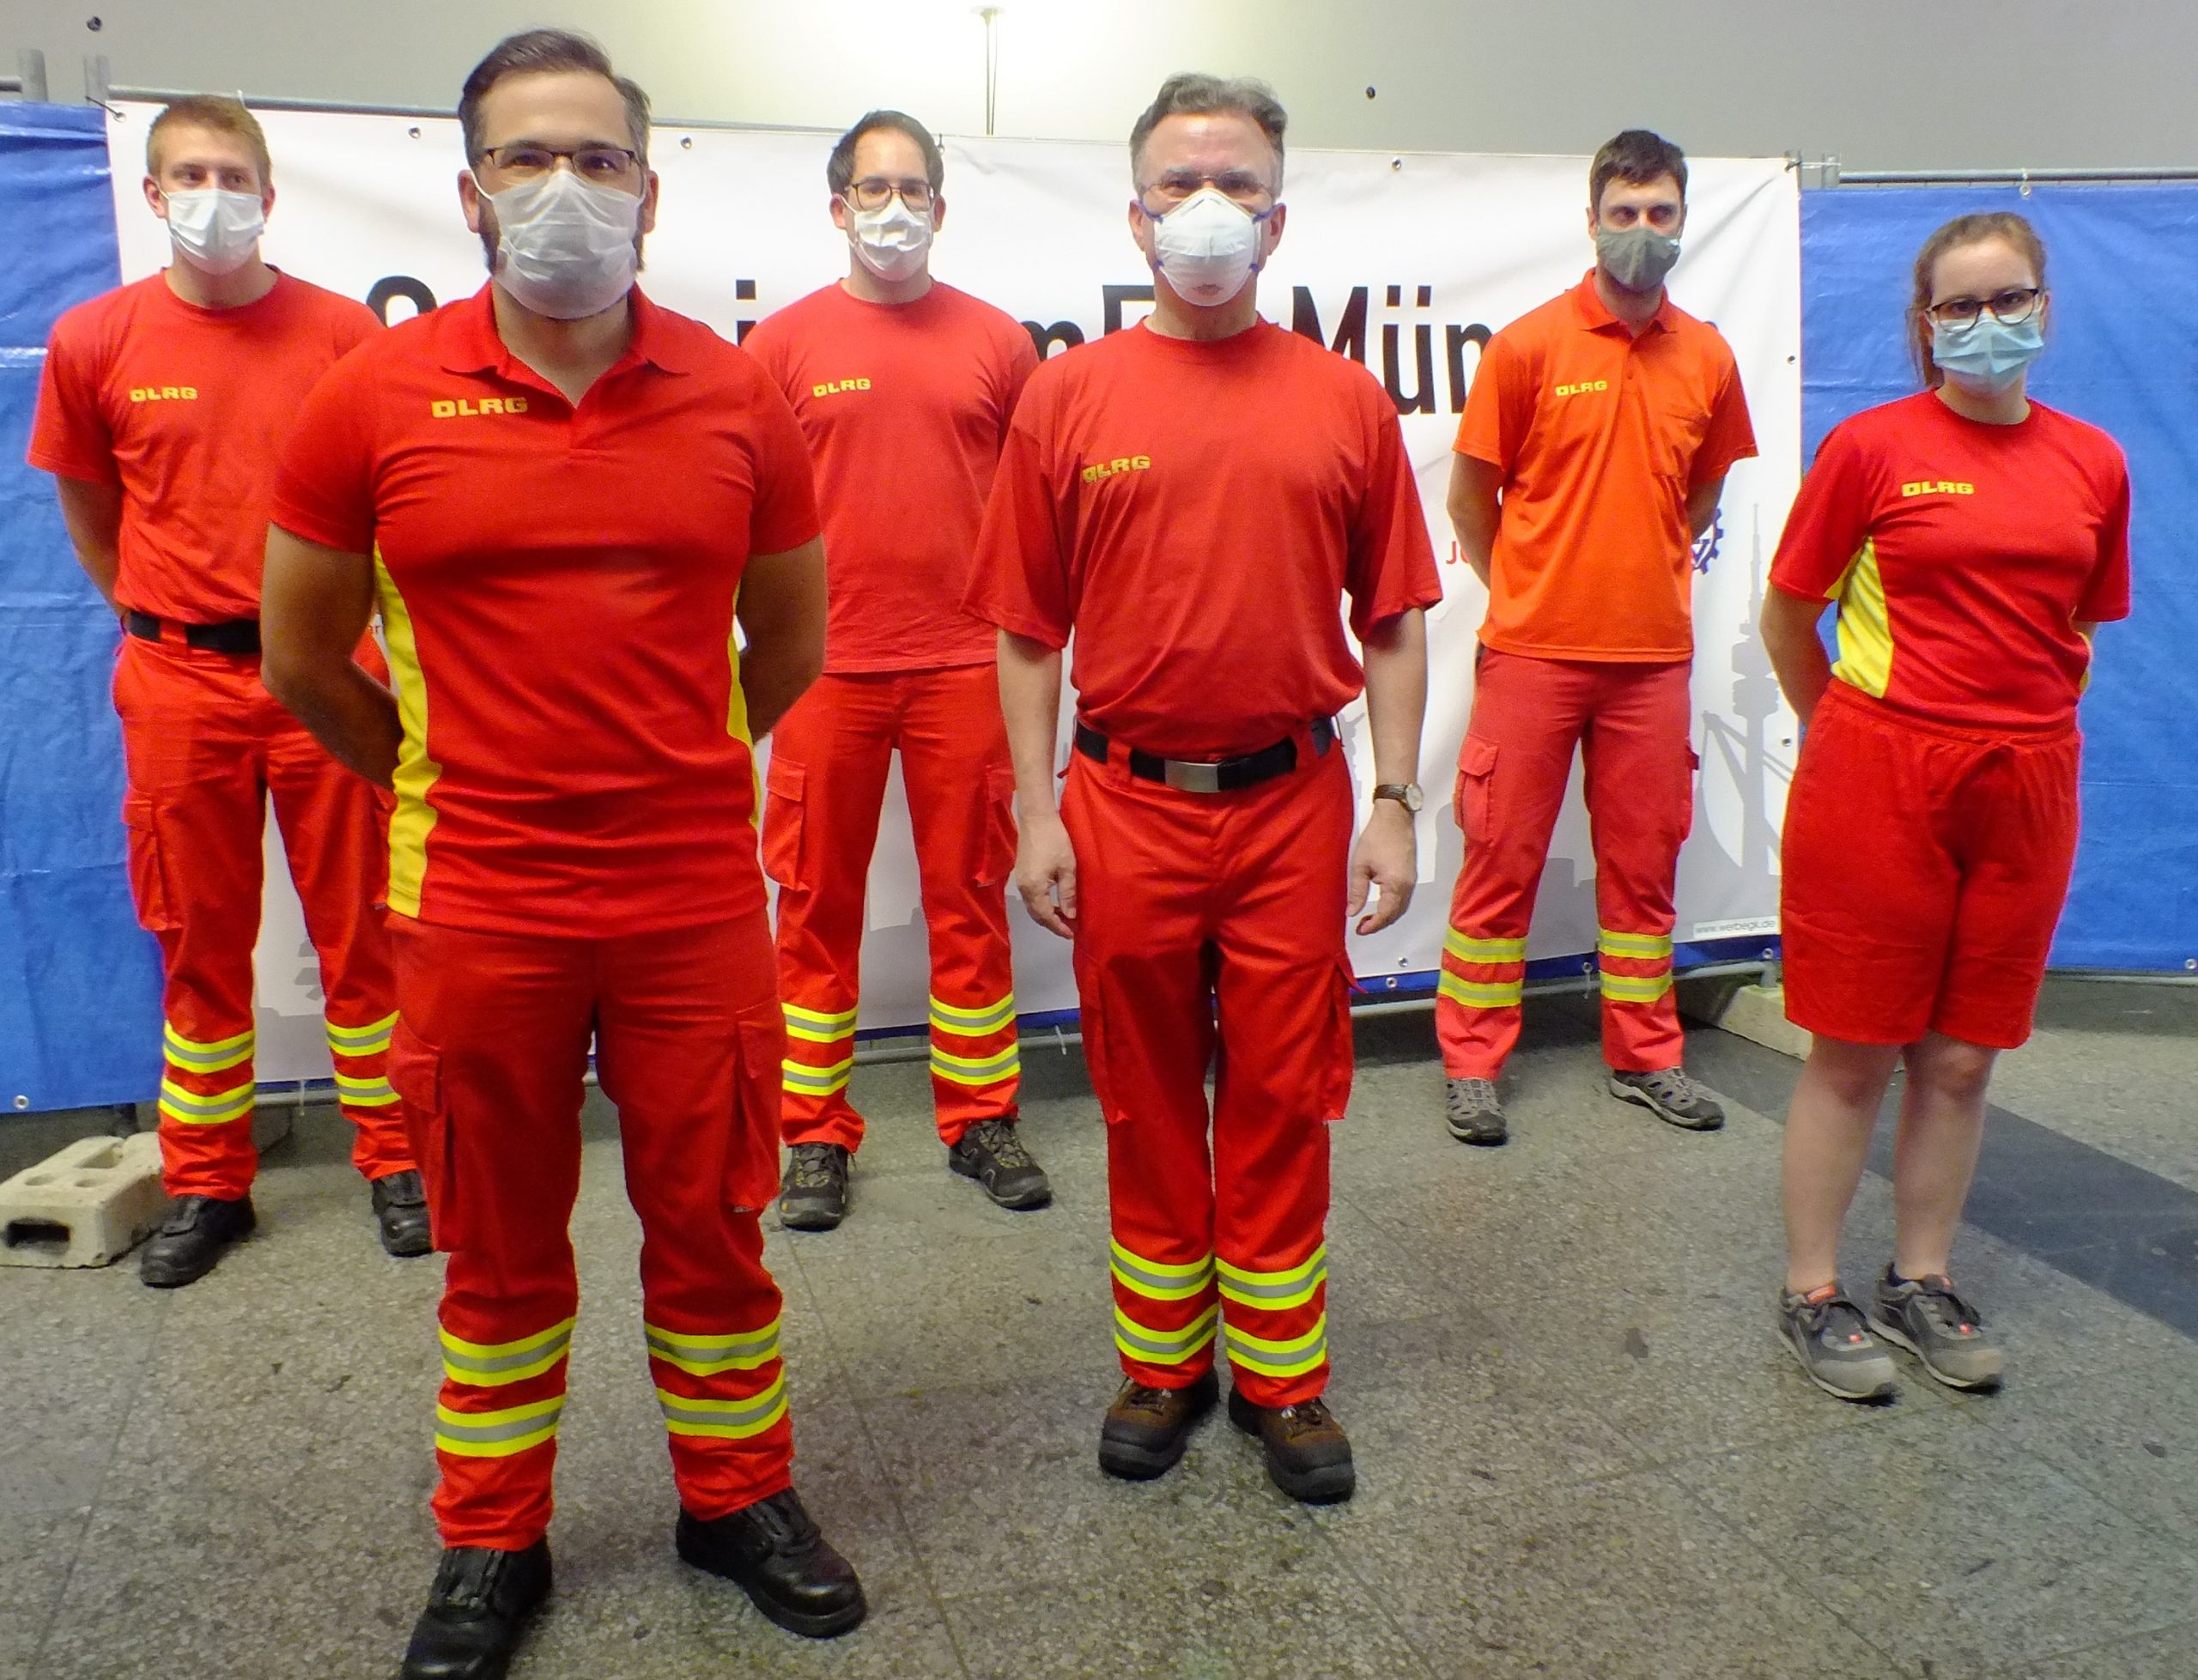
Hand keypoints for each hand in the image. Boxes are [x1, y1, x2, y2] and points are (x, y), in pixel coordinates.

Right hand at [1015, 809, 1078, 938]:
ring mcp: (1020, 882)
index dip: (1059, 927)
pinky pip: (1031, 898)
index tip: (1072, 934)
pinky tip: (1054, 903)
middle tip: (1071, 929)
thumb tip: (1070, 915)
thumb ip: (1068, 894)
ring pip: (1033, 907)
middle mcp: (1023, 889)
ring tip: (1065, 918)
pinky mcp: (1021, 875)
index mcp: (1034, 888)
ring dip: (1047, 915)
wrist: (1036, 818)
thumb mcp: (1067, 867)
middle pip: (1037, 915)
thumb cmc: (1055, 840)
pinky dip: (1042, 905)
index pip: (1046, 916)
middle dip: (1053, 923)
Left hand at [1349, 799, 1415, 934]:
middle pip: (1396, 914)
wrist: (1395, 817)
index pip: (1386, 914)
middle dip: (1379, 924)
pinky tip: (1380, 905)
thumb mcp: (1360, 865)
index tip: (1359, 929)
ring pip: (1401, 907)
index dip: (1373, 925)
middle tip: (1362, 926)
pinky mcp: (1411, 875)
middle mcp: (1407, 886)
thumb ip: (1357, 891)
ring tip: (1369, 918)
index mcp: (1395, 884)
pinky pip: (1403, 898)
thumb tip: (1352, 912)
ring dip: (1386, 916)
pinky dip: (1392, 907)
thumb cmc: (1376, 837)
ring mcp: (1412, 881)